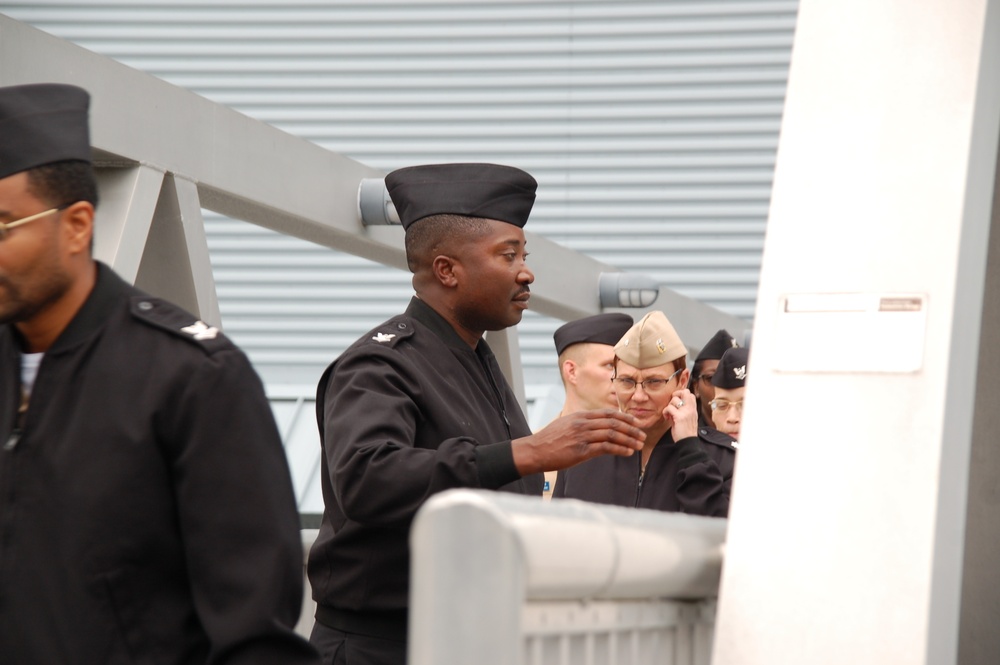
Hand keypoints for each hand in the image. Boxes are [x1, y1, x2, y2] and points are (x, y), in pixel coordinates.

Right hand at [511, 409, 644, 475]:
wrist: (535, 450)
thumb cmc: (550, 440)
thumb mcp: (566, 425)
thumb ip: (582, 424)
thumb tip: (598, 427)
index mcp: (581, 416)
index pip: (608, 413)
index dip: (625, 417)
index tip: (636, 422)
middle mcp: (583, 423)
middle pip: (614, 423)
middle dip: (631, 429)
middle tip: (642, 435)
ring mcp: (582, 436)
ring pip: (612, 435)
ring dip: (629, 440)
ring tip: (639, 445)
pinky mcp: (581, 450)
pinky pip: (605, 448)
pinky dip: (619, 449)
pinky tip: (627, 452)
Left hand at [663, 388, 697, 440]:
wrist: (688, 443)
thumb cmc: (686, 432)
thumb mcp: (688, 419)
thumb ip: (684, 410)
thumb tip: (675, 403)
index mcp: (693, 409)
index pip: (690, 394)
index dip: (682, 394)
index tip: (677, 402)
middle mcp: (691, 409)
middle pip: (684, 392)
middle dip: (676, 394)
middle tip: (672, 403)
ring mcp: (686, 412)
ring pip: (674, 400)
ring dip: (668, 406)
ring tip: (669, 414)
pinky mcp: (679, 417)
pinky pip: (669, 408)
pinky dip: (665, 412)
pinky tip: (667, 418)